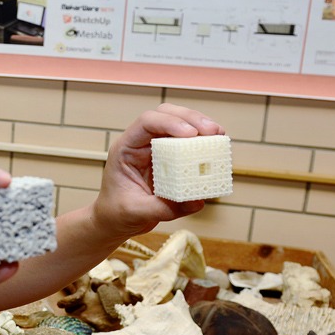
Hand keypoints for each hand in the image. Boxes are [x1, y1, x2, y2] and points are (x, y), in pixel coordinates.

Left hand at [93, 103, 225, 239]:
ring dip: (200, 126)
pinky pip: (187, 143)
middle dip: (191, 118)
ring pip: (179, 123)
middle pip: (166, 114)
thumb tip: (197, 201)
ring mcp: (156, 148)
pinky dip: (202, 142)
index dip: (170, 122)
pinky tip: (217, 147)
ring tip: (219, 135)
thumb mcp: (135, 213)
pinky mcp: (170, 158)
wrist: (114, 220)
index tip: (191, 134)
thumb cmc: (117, 213)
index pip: (146, 122)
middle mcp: (141, 143)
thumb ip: (163, 208)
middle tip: (213, 131)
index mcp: (126, 149)